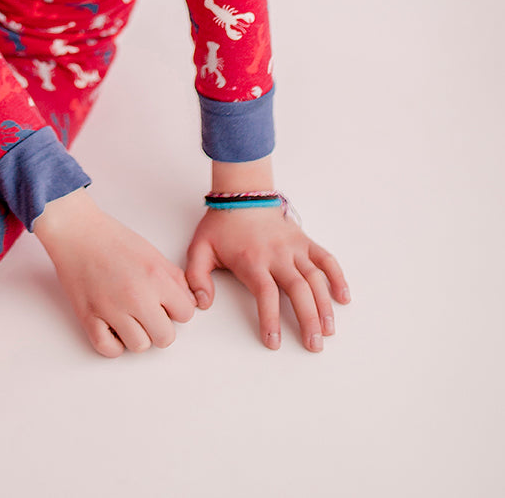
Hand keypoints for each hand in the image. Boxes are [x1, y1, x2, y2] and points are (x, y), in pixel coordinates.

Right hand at [33, 189, 197, 356]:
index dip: (176, 309)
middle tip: (148, 314)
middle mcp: (137, 296)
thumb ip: (173, 278)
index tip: (165, 304)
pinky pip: (109, 350)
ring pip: (140, 346)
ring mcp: (112, 309)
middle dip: (159, 327)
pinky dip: (112, 343)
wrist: (75, 230)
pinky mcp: (89, 317)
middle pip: (165, 337)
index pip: (185, 314)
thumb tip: (188, 301)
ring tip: (128, 318)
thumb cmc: (111, 238)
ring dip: (136, 336)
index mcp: (156, 277)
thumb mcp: (151, 252)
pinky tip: (111, 327)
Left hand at [185, 205, 350, 350]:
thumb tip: (202, 304)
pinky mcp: (304, 241)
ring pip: (315, 278)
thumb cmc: (221, 226)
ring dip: (324, 305)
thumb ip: (196, 277)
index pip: (266, 293)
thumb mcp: (199, 249)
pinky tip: (343, 297)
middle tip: (314, 345)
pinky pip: (326, 258)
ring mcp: (294, 247)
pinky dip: (337, 276)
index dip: (271, 319)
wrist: (241, 195)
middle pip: (298, 289)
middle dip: (308, 319)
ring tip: (329, 330)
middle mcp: (277, 254)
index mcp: (251, 260)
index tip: (274, 342)